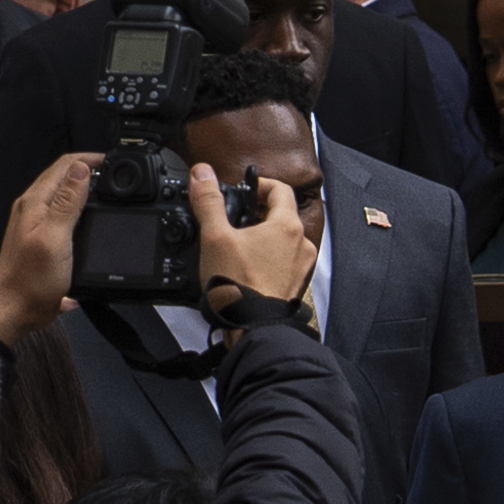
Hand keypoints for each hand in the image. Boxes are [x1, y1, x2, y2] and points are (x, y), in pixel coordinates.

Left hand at [0, 156, 97, 341]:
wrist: (14, 310)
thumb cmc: (30, 281)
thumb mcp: (55, 238)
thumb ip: (67, 202)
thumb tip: (80, 170)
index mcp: (35, 203)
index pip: (63, 166)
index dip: (89, 159)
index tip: (111, 162)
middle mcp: (32, 209)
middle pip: (63, 178)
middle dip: (89, 171)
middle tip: (113, 175)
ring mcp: (35, 223)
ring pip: (63, 196)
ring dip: (85, 190)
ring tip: (106, 193)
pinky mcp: (41, 239)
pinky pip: (62, 215)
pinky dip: (79, 210)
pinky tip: (90, 220)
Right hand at [193, 162, 314, 313]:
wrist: (253, 330)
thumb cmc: (240, 287)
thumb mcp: (215, 237)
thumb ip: (209, 202)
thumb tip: (202, 174)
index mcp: (287, 226)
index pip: (279, 189)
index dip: (259, 184)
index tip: (243, 190)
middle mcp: (301, 245)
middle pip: (281, 215)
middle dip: (257, 213)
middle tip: (233, 219)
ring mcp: (300, 267)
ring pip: (282, 241)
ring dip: (262, 238)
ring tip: (237, 247)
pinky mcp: (294, 286)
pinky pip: (283, 263)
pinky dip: (267, 260)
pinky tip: (246, 269)